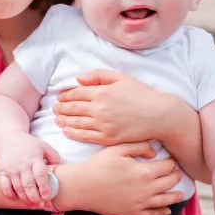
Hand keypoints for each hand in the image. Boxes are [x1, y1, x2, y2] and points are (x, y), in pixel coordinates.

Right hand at [0, 134, 60, 206]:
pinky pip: (5, 186)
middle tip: (40, 205)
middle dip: (35, 197)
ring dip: (25, 199)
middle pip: (28, 184)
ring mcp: (11, 169)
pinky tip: (17, 199)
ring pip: (18, 188)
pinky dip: (10, 194)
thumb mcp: (44, 146)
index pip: (40, 174)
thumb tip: (59, 169)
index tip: (47, 197)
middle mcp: (23, 165)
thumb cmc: (30, 146)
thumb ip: (54, 157)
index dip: (44, 187)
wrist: (8, 139)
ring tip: (32, 205)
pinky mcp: (3, 172)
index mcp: (34, 158)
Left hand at [54, 69, 172, 145]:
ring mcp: (103, 124)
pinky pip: (85, 136)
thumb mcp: (121, 78)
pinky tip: (66, 130)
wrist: (159, 115)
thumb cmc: (141, 94)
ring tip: (57, 119)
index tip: (60, 96)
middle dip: (61, 108)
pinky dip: (73, 133)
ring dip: (64, 120)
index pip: (76, 93)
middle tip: (55, 108)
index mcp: (102, 91)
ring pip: (76, 122)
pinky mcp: (108, 138)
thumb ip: (98, 75)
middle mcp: (100, 108)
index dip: (65, 95)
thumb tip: (78, 79)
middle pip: (73, 108)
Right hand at [67, 141, 183, 214]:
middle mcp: (147, 189)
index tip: (170, 160)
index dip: (171, 162)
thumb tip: (154, 153)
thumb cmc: (99, 165)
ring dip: (176, 196)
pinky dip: (163, 212)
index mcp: (144, 172)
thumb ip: (139, 146)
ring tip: (181, 193)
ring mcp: (141, 204)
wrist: (82, 187)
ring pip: (166, 201)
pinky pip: (153, 214)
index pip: (168, 166)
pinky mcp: (133, 214)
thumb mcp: (118, 148)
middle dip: (176, 177)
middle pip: (170, 183)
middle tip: (177, 174)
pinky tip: (167, 210)